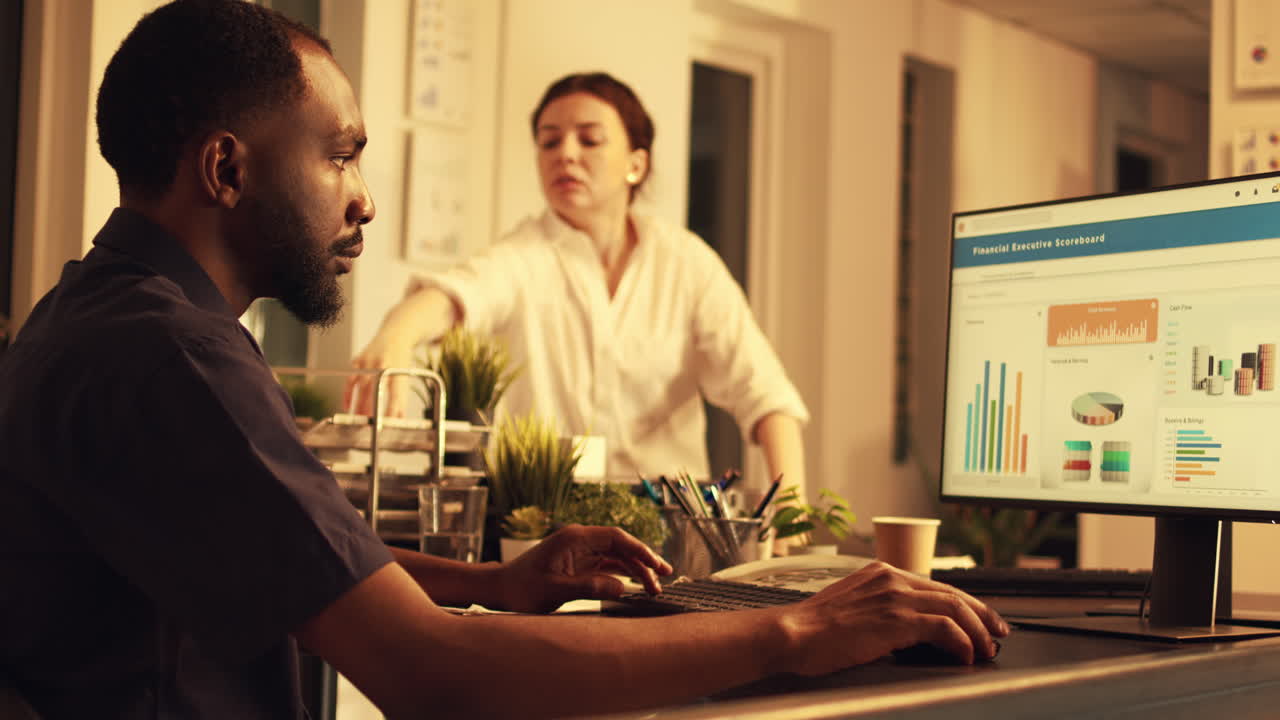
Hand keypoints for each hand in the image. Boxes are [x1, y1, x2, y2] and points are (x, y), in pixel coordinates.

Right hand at [345, 332, 415, 416]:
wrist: (396, 335)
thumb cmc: (400, 361)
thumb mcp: (405, 377)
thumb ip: (401, 399)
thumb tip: (399, 421)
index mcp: (397, 371)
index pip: (395, 394)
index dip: (391, 410)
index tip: (387, 423)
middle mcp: (383, 365)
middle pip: (375, 390)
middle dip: (371, 408)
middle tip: (368, 424)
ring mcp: (369, 361)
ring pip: (361, 386)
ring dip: (358, 404)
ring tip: (358, 419)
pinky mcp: (358, 360)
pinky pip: (350, 380)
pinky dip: (347, 394)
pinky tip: (347, 407)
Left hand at [494, 525, 672, 613]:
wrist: (500, 590)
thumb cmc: (522, 589)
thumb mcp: (554, 590)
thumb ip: (588, 587)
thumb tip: (622, 588)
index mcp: (574, 538)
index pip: (616, 537)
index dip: (639, 549)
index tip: (656, 564)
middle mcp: (580, 541)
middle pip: (620, 546)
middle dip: (643, 561)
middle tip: (664, 577)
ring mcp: (580, 553)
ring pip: (616, 557)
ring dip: (636, 569)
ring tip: (655, 586)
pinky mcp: (579, 565)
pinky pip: (607, 566)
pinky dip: (624, 575)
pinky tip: (637, 584)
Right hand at [778, 561, 1007, 673]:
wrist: (791, 634)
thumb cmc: (813, 631)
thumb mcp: (852, 611)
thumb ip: (881, 614)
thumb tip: (913, 637)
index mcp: (880, 574)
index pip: (935, 586)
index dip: (964, 603)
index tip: (980, 619)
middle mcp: (891, 579)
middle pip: (952, 593)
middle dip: (982, 614)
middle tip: (998, 632)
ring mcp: (894, 596)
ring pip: (955, 607)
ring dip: (977, 630)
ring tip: (987, 649)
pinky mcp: (896, 618)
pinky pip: (944, 627)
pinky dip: (961, 641)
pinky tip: (964, 655)